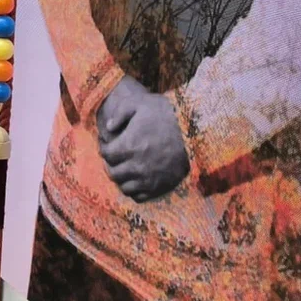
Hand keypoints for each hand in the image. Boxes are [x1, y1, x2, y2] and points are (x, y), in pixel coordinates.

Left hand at [97, 78, 189, 202]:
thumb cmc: (168, 114)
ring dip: (122, 178)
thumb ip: (120, 113)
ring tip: (125, 169)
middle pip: (112, 173)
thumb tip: (108, 127)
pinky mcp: (161, 187)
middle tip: (114, 157)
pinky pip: (140, 197)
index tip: (108, 143)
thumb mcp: (141, 104)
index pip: (105, 154)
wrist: (197, 130)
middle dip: (110, 164)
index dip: (104, 147)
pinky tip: (137, 180)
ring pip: (124, 187)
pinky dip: (135, 190)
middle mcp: (136, 166)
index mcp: (128, 146)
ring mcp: (149, 179)